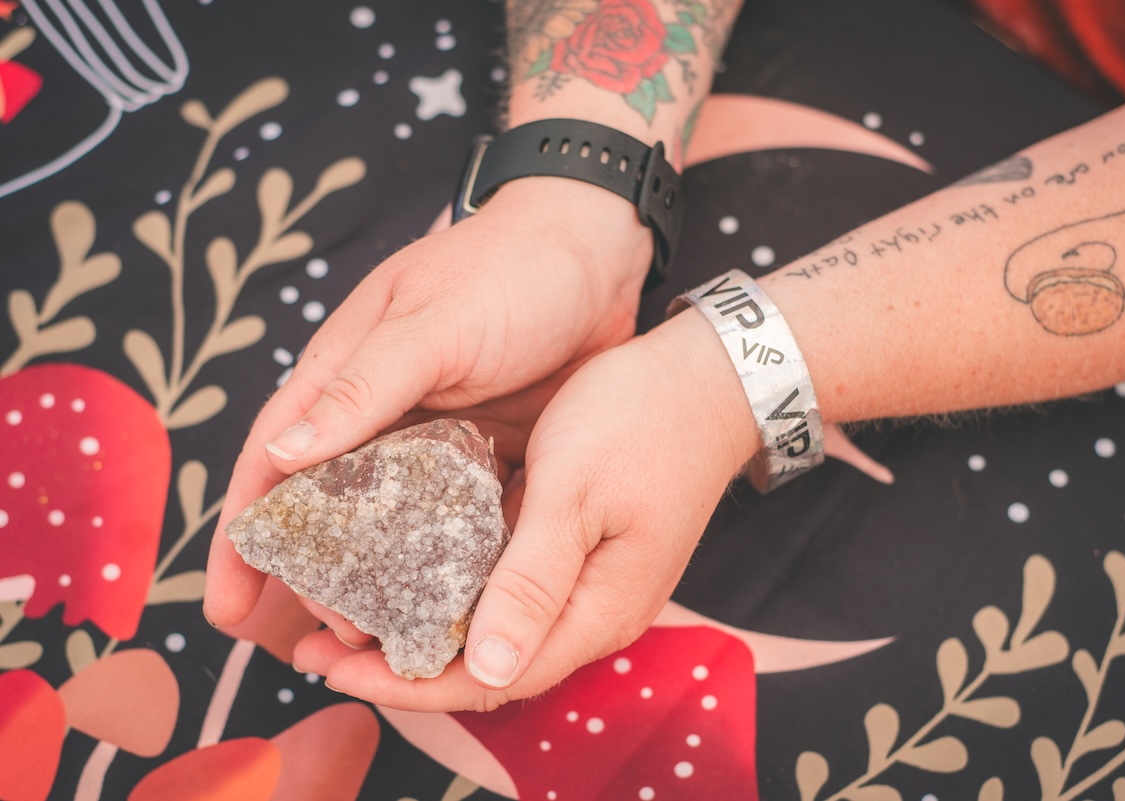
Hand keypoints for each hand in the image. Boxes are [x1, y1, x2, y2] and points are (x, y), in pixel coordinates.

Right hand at [204, 177, 652, 632]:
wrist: (600, 249)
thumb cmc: (509, 268)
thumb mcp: (433, 323)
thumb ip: (362, 385)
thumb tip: (279, 453)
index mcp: (348, 374)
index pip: (274, 464)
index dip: (246, 538)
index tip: (229, 608)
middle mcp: (384, 414)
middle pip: (331, 512)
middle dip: (315, 580)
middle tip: (324, 642)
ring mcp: (440, 439)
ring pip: (395, 528)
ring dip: (382, 584)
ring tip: (384, 645)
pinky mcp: (491, 454)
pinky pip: (461, 523)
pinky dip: (449, 565)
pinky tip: (454, 609)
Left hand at [291, 308, 760, 709]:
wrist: (710, 379)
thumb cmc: (642, 422)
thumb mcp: (575, 492)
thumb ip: (533, 579)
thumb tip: (487, 667)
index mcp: (594, 609)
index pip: (491, 678)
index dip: (408, 683)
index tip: (332, 668)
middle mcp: (591, 610)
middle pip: (489, 664)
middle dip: (403, 665)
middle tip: (319, 646)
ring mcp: (587, 580)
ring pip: (496, 628)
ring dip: (426, 627)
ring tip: (351, 613)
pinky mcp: (579, 548)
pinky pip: (509, 585)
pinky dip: (455, 587)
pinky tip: (411, 566)